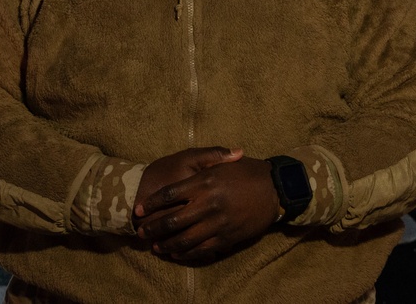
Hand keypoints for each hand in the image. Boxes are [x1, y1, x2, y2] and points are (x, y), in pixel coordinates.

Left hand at [136, 156, 280, 262]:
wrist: (276, 190)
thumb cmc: (250, 172)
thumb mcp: (226, 162)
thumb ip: (205, 163)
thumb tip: (188, 166)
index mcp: (205, 182)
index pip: (169, 194)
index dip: (151, 203)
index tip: (139, 209)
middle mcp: (209, 203)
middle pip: (172, 220)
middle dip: (153, 228)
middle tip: (142, 232)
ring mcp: (218, 223)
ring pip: (184, 239)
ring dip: (166, 244)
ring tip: (156, 246)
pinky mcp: (227, 237)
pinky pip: (201, 249)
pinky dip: (186, 253)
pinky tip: (177, 253)